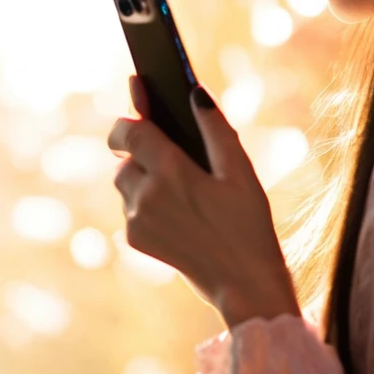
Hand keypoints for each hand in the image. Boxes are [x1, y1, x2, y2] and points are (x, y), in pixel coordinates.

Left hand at [107, 77, 300, 328]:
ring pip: (124, 181)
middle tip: (172, 153)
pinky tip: (179, 210)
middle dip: (141, 148)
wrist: (243, 281)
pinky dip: (145, 200)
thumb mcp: (240, 170)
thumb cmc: (248, 223)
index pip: (129, 130)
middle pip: (124, 155)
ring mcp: (137, 221)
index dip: (130, 111)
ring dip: (143, 175)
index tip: (136, 92)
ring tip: (182, 187)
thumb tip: (194, 92)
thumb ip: (215, 127)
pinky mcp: (136, 240)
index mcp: (172, 172)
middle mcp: (146, 196)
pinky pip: (129, 207)